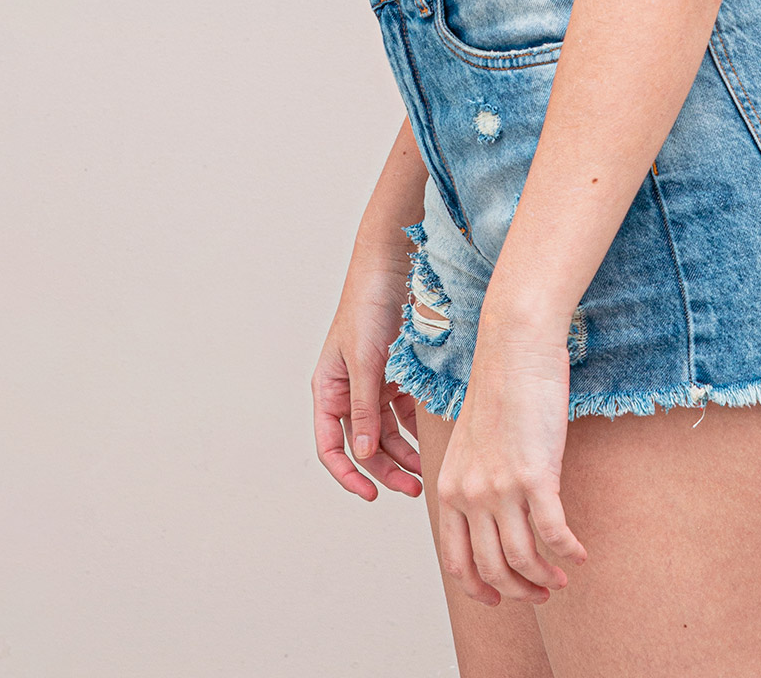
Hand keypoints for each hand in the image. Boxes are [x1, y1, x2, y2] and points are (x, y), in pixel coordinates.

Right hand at [312, 241, 423, 501]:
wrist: (393, 265)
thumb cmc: (368, 306)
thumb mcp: (364, 360)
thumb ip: (365, 408)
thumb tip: (364, 455)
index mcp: (328, 389)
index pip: (330, 446)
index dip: (347, 475)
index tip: (370, 495)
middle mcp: (348, 391)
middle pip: (363, 445)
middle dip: (385, 470)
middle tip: (413, 489)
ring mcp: (373, 384)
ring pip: (386, 433)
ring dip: (404, 454)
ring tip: (427, 471)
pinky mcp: (395, 375)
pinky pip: (404, 413)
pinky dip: (416, 429)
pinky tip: (432, 442)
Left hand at [434, 328, 588, 604]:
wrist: (514, 346)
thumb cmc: (501, 387)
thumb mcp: (472, 441)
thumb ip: (475, 479)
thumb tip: (494, 513)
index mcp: (450, 487)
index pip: (457, 561)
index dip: (480, 590)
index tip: (500, 598)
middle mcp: (471, 493)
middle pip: (491, 569)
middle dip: (519, 591)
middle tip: (542, 592)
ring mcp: (501, 487)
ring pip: (522, 559)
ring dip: (545, 578)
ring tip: (562, 578)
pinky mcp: (535, 475)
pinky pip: (554, 533)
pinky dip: (569, 552)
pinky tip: (581, 554)